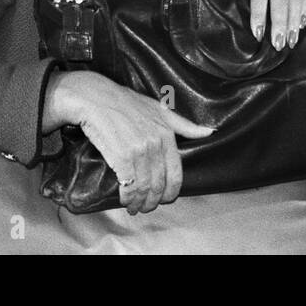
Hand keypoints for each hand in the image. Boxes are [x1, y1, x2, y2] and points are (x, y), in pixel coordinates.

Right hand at [44, 70, 213, 214]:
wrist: (95, 98)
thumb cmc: (126, 103)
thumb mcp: (160, 110)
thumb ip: (184, 125)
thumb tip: (209, 131)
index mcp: (167, 134)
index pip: (176, 173)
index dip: (171, 191)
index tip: (165, 199)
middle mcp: (156, 143)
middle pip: (160, 183)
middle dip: (154, 201)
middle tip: (147, 207)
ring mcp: (139, 150)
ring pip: (145, 187)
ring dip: (140, 203)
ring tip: (135, 207)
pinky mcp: (120, 156)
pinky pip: (129, 185)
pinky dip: (128, 197)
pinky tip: (125, 201)